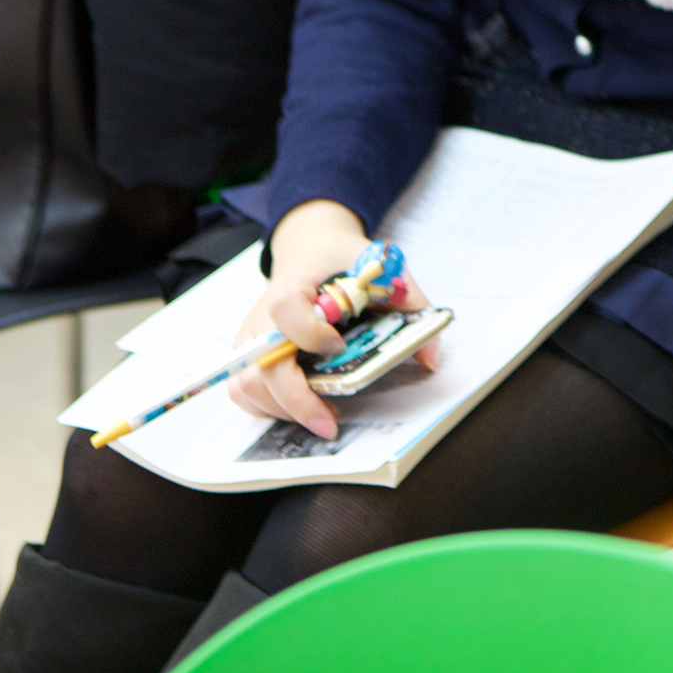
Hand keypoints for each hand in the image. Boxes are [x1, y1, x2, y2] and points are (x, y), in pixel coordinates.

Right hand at [225, 200, 439, 438]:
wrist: (311, 249)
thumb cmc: (342, 260)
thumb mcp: (383, 269)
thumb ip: (411, 307)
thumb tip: (430, 358)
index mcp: (295, 284)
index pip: (286, 310)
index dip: (309, 333)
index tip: (338, 345)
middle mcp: (262, 312)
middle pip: (262, 363)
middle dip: (295, 399)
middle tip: (329, 423)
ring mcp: (249, 336)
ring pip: (247, 384)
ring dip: (281, 409)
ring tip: (319, 419)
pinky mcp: (245, 355)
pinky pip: (242, 390)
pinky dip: (265, 408)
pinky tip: (298, 410)